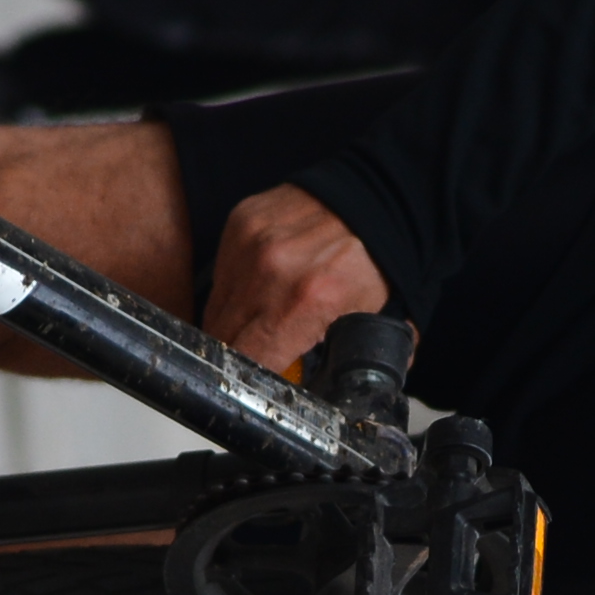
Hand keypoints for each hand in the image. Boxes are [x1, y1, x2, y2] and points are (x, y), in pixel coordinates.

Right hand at [202, 187, 389, 375]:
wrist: (379, 195)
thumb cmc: (379, 256)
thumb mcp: (379, 320)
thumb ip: (360, 363)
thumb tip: (351, 399)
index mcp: (307, 301)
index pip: (250, 361)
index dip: (250, 381)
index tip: (257, 387)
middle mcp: (271, 271)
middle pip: (223, 338)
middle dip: (238, 355)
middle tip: (258, 359)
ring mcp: (250, 243)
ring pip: (215, 307)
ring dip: (233, 324)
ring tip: (260, 324)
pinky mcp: (240, 224)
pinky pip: (221, 274)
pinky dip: (236, 289)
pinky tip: (260, 289)